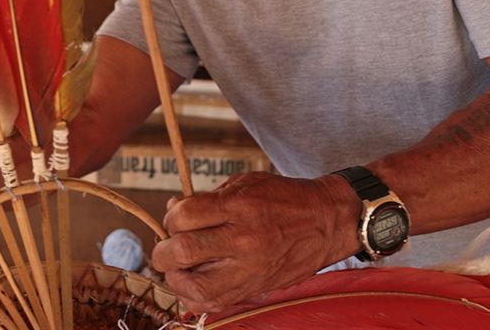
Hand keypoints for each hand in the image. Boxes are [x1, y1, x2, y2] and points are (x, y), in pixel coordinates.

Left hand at [151, 172, 360, 312]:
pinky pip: (216, 304)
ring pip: (196, 288)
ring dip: (177, 279)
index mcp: (239, 206)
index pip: (184, 216)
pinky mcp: (256, 288)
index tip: (175, 218)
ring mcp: (251, 269)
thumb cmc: (282, 198)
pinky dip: (196, 298)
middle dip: (164, 251)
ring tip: (179, 268)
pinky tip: (195, 284)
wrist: (324, 221)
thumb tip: (171, 210)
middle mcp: (244, 240)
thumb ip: (206, 199)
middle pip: (183, 252)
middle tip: (168, 247)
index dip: (170, 218)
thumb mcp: (243, 185)